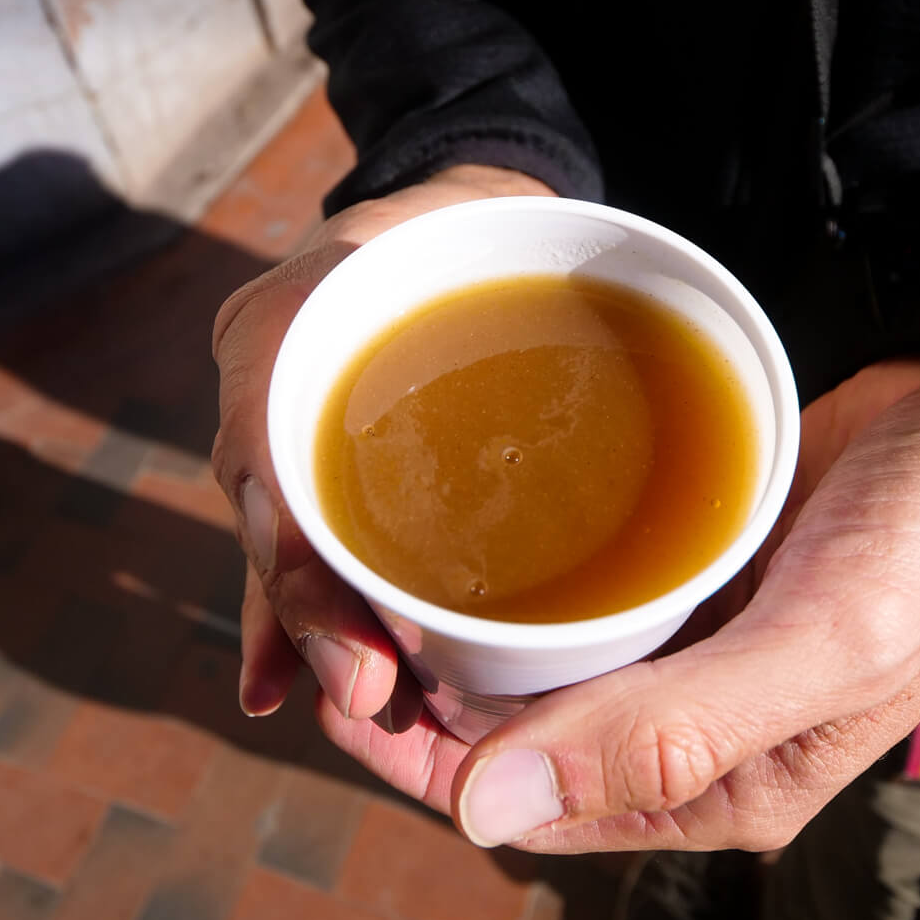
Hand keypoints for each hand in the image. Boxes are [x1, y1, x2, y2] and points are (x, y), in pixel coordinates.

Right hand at [212, 163, 556, 722]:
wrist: (460, 213)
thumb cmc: (489, 221)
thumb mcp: (505, 230)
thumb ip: (536, 288)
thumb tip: (648, 348)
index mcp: (294, 315)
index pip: (272, 453)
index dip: (303, 560)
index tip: (359, 640)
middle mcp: (271, 375)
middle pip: (277, 518)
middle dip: (316, 618)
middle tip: (370, 691)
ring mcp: (285, 420)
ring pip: (286, 543)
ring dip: (315, 633)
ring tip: (361, 705)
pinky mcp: (321, 462)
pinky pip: (305, 544)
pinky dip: (298, 617)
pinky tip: (287, 691)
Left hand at [269, 355, 919, 852]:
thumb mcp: (816, 647)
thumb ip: (663, 734)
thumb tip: (483, 812)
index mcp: (719, 786)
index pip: (527, 806)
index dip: (420, 763)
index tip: (335, 686)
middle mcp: (690, 727)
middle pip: (514, 735)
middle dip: (415, 691)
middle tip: (334, 600)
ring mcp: (687, 642)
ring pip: (534, 658)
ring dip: (453, 626)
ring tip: (370, 556)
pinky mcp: (690, 563)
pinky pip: (578, 582)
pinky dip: (513, 565)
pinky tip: (459, 513)